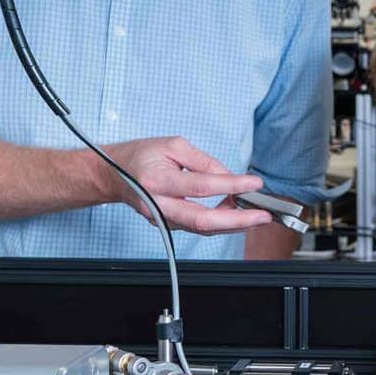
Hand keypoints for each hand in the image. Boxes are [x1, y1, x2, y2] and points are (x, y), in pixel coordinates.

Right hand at [98, 136, 271, 234]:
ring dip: (232, 223)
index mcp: (158, 181)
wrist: (113, 175)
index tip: (253, 183)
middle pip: (203, 221)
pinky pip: (197, 226)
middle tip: (262, 216)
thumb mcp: (174, 146)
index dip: (231, 185)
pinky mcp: (167, 225)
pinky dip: (219, 222)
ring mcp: (162, 219)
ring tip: (255, 214)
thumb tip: (229, 177)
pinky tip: (234, 213)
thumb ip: (203, 162)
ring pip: (202, 228)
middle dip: (238, 220)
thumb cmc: (141, 156)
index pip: (201, 187)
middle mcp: (158, 206)